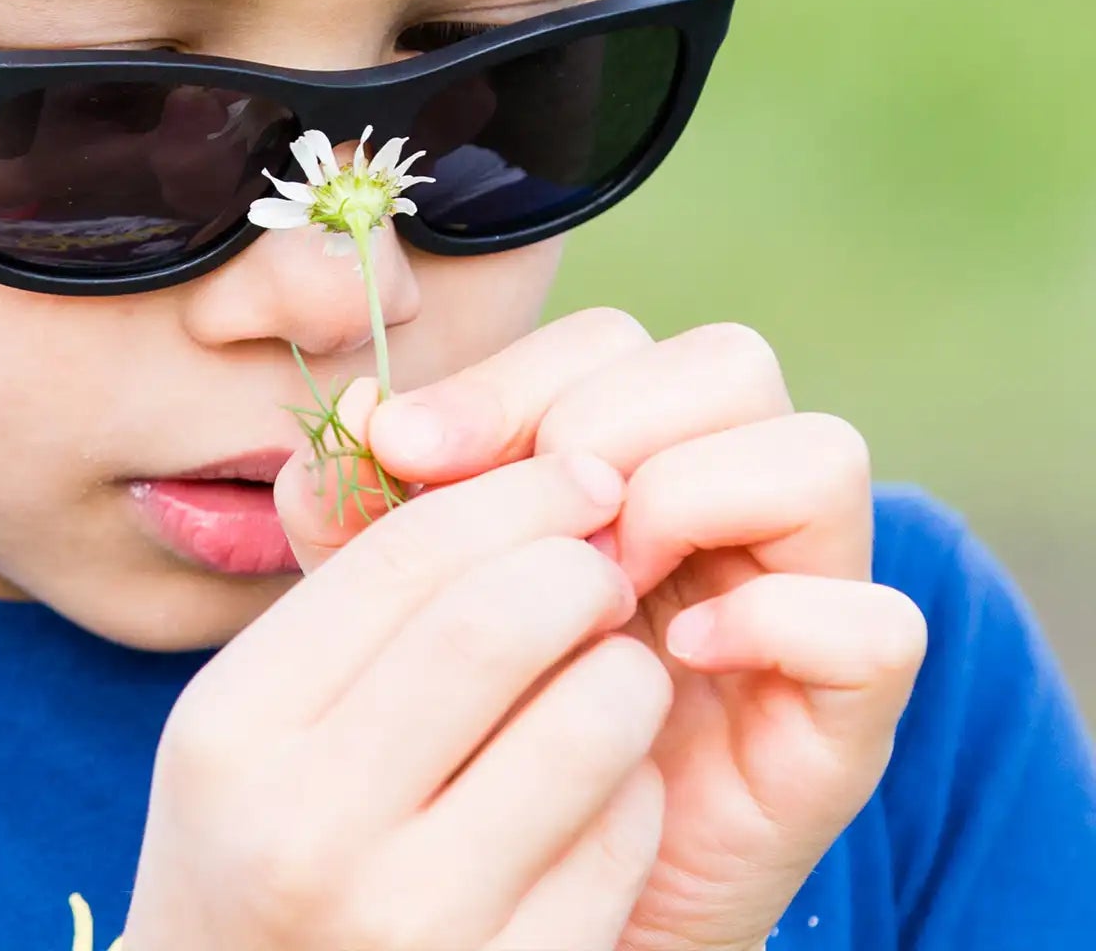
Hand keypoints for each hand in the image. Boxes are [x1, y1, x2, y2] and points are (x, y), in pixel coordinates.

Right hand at [121, 452, 673, 949]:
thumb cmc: (261, 846)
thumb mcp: (253, 717)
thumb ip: (340, 587)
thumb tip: (419, 420)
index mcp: (235, 732)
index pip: (399, 559)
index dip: (508, 493)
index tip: (574, 470)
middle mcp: (309, 830)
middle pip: (495, 623)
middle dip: (575, 564)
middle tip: (602, 558)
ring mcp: (413, 926)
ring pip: (587, 726)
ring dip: (621, 669)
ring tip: (606, 664)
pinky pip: (621, 841)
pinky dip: (629, 786)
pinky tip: (593, 787)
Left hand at [282, 307, 927, 950]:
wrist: (515, 893)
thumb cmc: (462, 718)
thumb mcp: (394, 600)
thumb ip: (364, 508)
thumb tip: (356, 415)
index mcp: (627, 454)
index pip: (607, 340)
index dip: (509, 379)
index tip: (407, 447)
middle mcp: (728, 502)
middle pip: (729, 361)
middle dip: (606, 420)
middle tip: (527, 516)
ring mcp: (799, 599)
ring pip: (820, 455)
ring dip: (693, 496)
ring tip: (603, 581)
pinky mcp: (844, 713)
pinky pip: (876, 624)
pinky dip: (778, 620)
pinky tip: (670, 655)